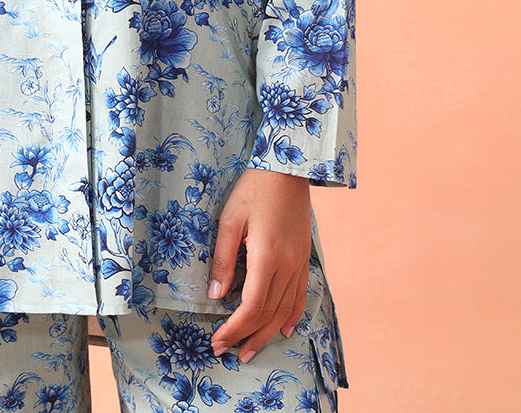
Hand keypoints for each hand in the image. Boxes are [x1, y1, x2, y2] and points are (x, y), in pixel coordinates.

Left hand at [207, 168, 311, 362]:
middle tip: (228, 352)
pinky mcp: (304, 257)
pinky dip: (290, 315)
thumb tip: (216, 294)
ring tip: (250, 350)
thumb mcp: (230, 219)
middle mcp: (287, 265)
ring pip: (284, 309)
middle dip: (247, 337)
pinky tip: (283, 328)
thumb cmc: (254, 189)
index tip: (217, 340)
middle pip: (268, 314)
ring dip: (267, 333)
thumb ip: (223, 259)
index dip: (234, 328)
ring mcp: (299, 262)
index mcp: (266, 256)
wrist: (288, 169)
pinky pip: (299, 295)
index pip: (250, 306)